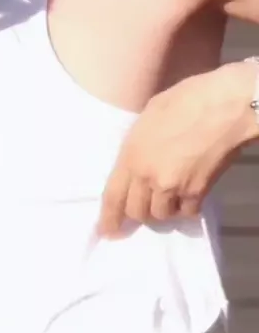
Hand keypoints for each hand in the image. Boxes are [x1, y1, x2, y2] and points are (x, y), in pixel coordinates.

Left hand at [99, 63, 257, 235]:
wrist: (225, 106)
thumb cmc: (186, 100)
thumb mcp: (148, 116)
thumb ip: (138, 144)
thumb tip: (136, 159)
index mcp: (131, 155)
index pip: (112, 197)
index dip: (109, 219)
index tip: (108, 233)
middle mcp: (147, 177)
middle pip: (136, 212)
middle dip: (140, 213)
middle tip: (147, 207)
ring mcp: (172, 187)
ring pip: (161, 215)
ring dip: (164, 210)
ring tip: (171, 197)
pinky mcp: (197, 193)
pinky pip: (186, 212)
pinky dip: (187, 208)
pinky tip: (190, 196)